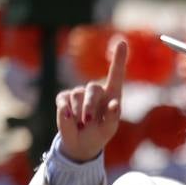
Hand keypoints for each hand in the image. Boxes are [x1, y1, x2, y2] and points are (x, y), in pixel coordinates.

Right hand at [57, 38, 126, 162]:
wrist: (81, 143)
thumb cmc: (100, 135)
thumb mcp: (109, 130)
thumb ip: (112, 118)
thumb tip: (115, 104)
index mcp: (112, 96)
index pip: (116, 75)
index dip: (118, 58)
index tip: (121, 42)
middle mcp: (97, 92)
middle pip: (92, 89)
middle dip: (90, 106)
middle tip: (88, 122)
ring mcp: (79, 93)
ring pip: (77, 95)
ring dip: (79, 112)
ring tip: (82, 125)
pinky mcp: (65, 98)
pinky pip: (64, 100)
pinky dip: (65, 111)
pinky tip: (69, 119)